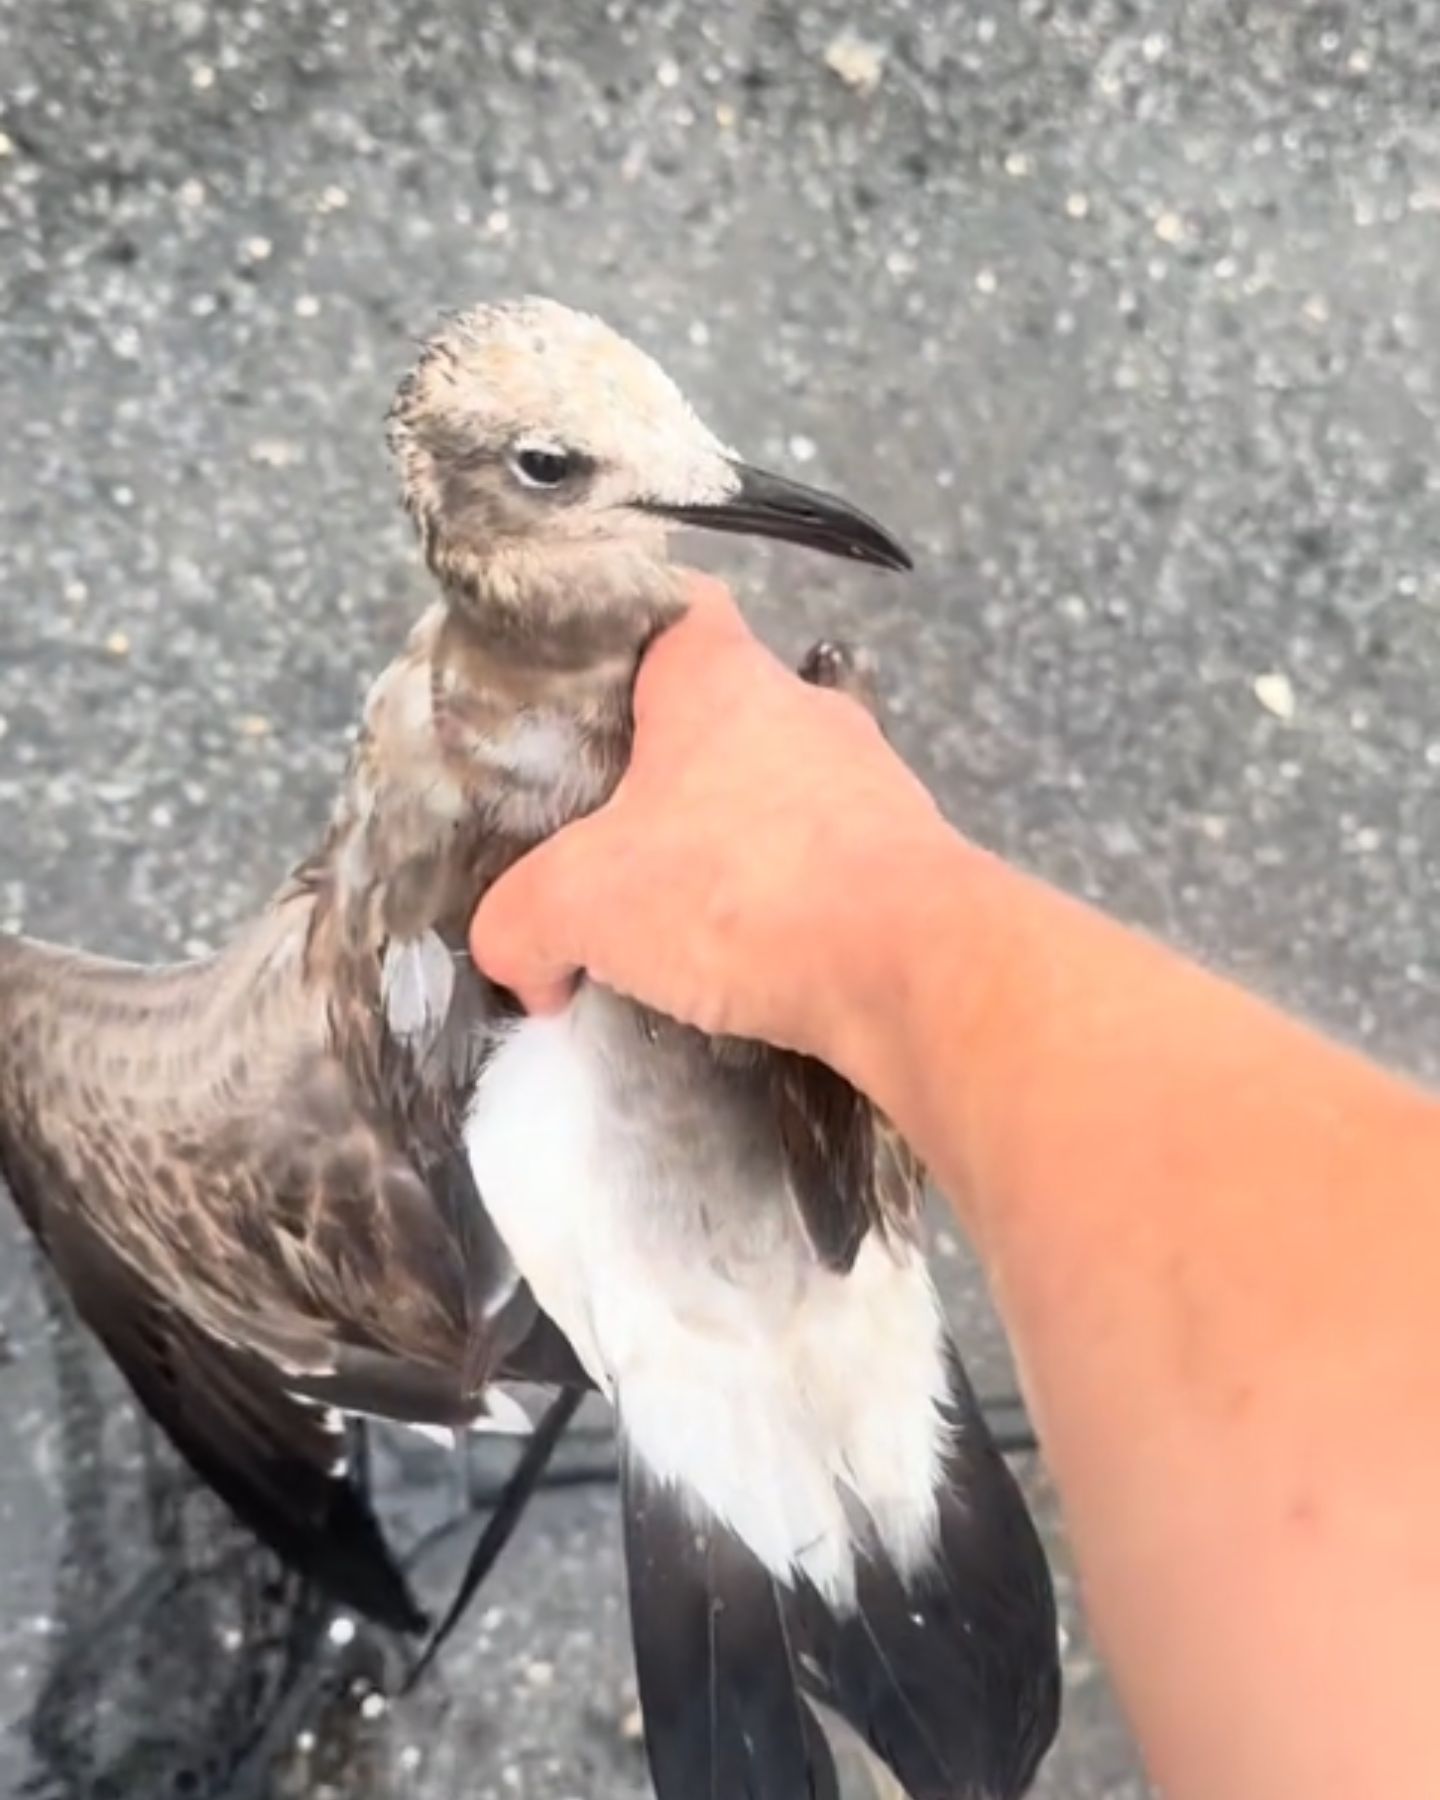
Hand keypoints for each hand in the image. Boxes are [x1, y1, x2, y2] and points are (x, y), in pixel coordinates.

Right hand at [470, 572, 948, 1068]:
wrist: (914, 967)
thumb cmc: (738, 890)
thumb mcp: (580, 903)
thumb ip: (520, 923)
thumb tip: (523, 964)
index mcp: (720, 679)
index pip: (673, 607)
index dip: (622, 635)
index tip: (580, 695)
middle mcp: (802, 710)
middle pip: (718, 713)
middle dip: (662, 772)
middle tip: (604, 836)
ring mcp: (868, 784)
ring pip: (775, 793)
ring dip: (728, 844)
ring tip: (674, 916)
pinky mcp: (908, 860)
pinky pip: (825, 866)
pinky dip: (785, 904)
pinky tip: (750, 964)